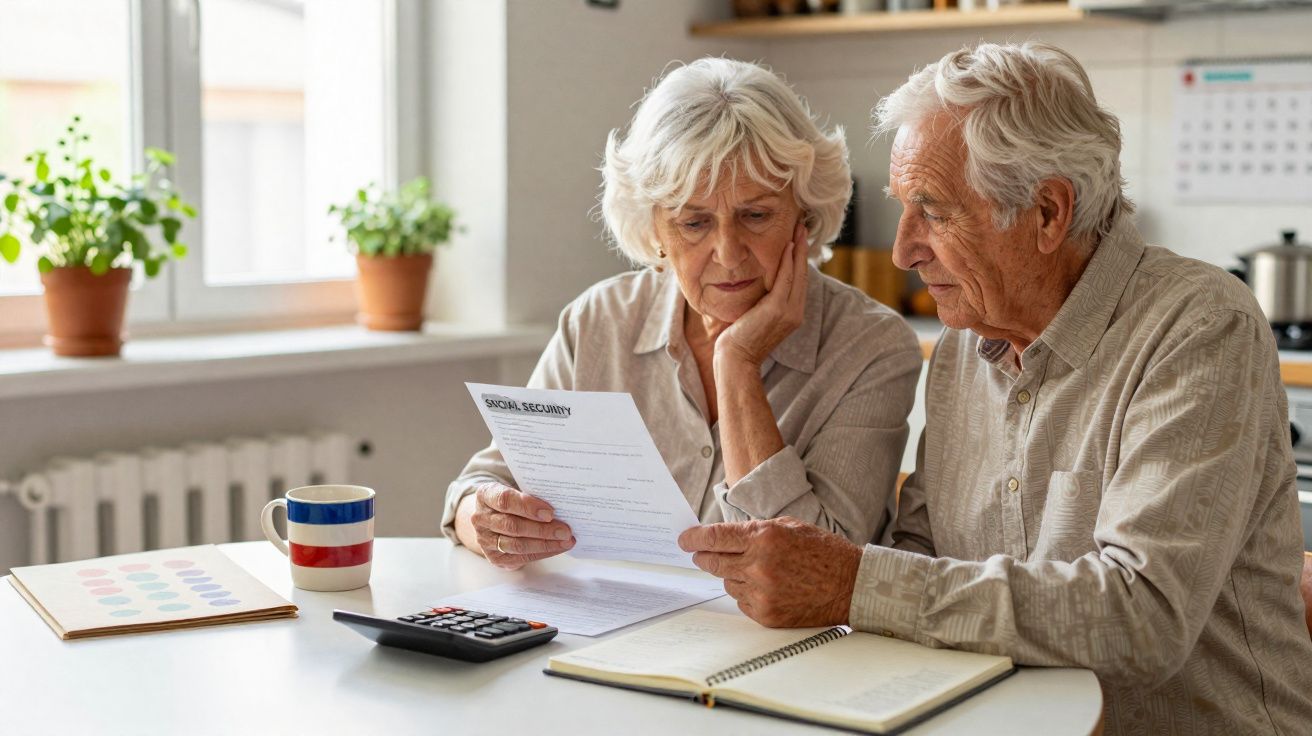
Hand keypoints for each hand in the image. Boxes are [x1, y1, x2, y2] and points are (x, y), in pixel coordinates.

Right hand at [464, 482, 574, 569]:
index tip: (550, 512)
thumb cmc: (510, 502)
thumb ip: (531, 496)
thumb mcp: (515, 491)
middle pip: (513, 526)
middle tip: (565, 530)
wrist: (492, 519)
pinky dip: (542, 553)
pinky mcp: (494, 557)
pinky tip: (557, 547)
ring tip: (565, 540)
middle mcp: (481, 518)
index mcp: (485, 495)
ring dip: (545, 544)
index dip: (528, 506)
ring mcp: (485, 540)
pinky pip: (521, 557)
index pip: (505, 500)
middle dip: (543, 529)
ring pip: (517, 544)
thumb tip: (560, 506)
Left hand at [678, 517, 860, 627]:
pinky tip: (768, 586)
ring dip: (733, 574)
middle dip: (704, 557)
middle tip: (700, 554)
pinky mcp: (766, 614)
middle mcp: (759, 565)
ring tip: (758, 570)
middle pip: (713, 562)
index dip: (694, 539)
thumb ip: (755, 531)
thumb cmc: (823, 552)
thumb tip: (724, 537)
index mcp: (764, 538)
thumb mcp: (789, 527)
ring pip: (727, 582)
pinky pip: (741, 602)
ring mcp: (762, 592)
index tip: (684, 540)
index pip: (716, 537)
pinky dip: (747, 593)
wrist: (851, 585)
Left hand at [715, 220, 809, 367]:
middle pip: (803, 273)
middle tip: (803, 225)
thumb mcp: (757, 315)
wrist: (736, 358)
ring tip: (799, 229)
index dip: (800, 258)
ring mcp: (788, 311)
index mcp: (792, 313)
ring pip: (798, 273)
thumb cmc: (740, 338)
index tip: (798, 238)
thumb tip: (760, 284)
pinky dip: (788, 261)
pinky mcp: (777, 309)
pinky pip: (786, 279)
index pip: (799, 280)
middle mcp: (795, 312)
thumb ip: (764, 300)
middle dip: (803, 247)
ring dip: (798, 248)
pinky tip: (788, 245)